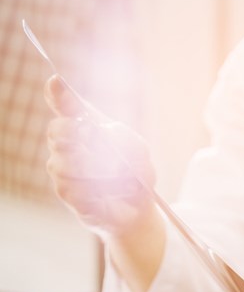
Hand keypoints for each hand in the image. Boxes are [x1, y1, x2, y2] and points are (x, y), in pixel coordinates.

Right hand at [45, 75, 156, 235]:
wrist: (137, 208)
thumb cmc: (134, 173)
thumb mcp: (138, 152)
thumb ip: (123, 138)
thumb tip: (105, 131)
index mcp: (84, 127)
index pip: (64, 105)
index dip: (58, 94)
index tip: (56, 83)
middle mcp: (66, 144)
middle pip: (57, 132)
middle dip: (82, 138)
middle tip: (105, 148)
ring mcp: (61, 168)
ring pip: (66, 164)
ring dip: (100, 173)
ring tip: (124, 182)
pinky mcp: (66, 193)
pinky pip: (74, 189)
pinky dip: (98, 193)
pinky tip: (113, 195)